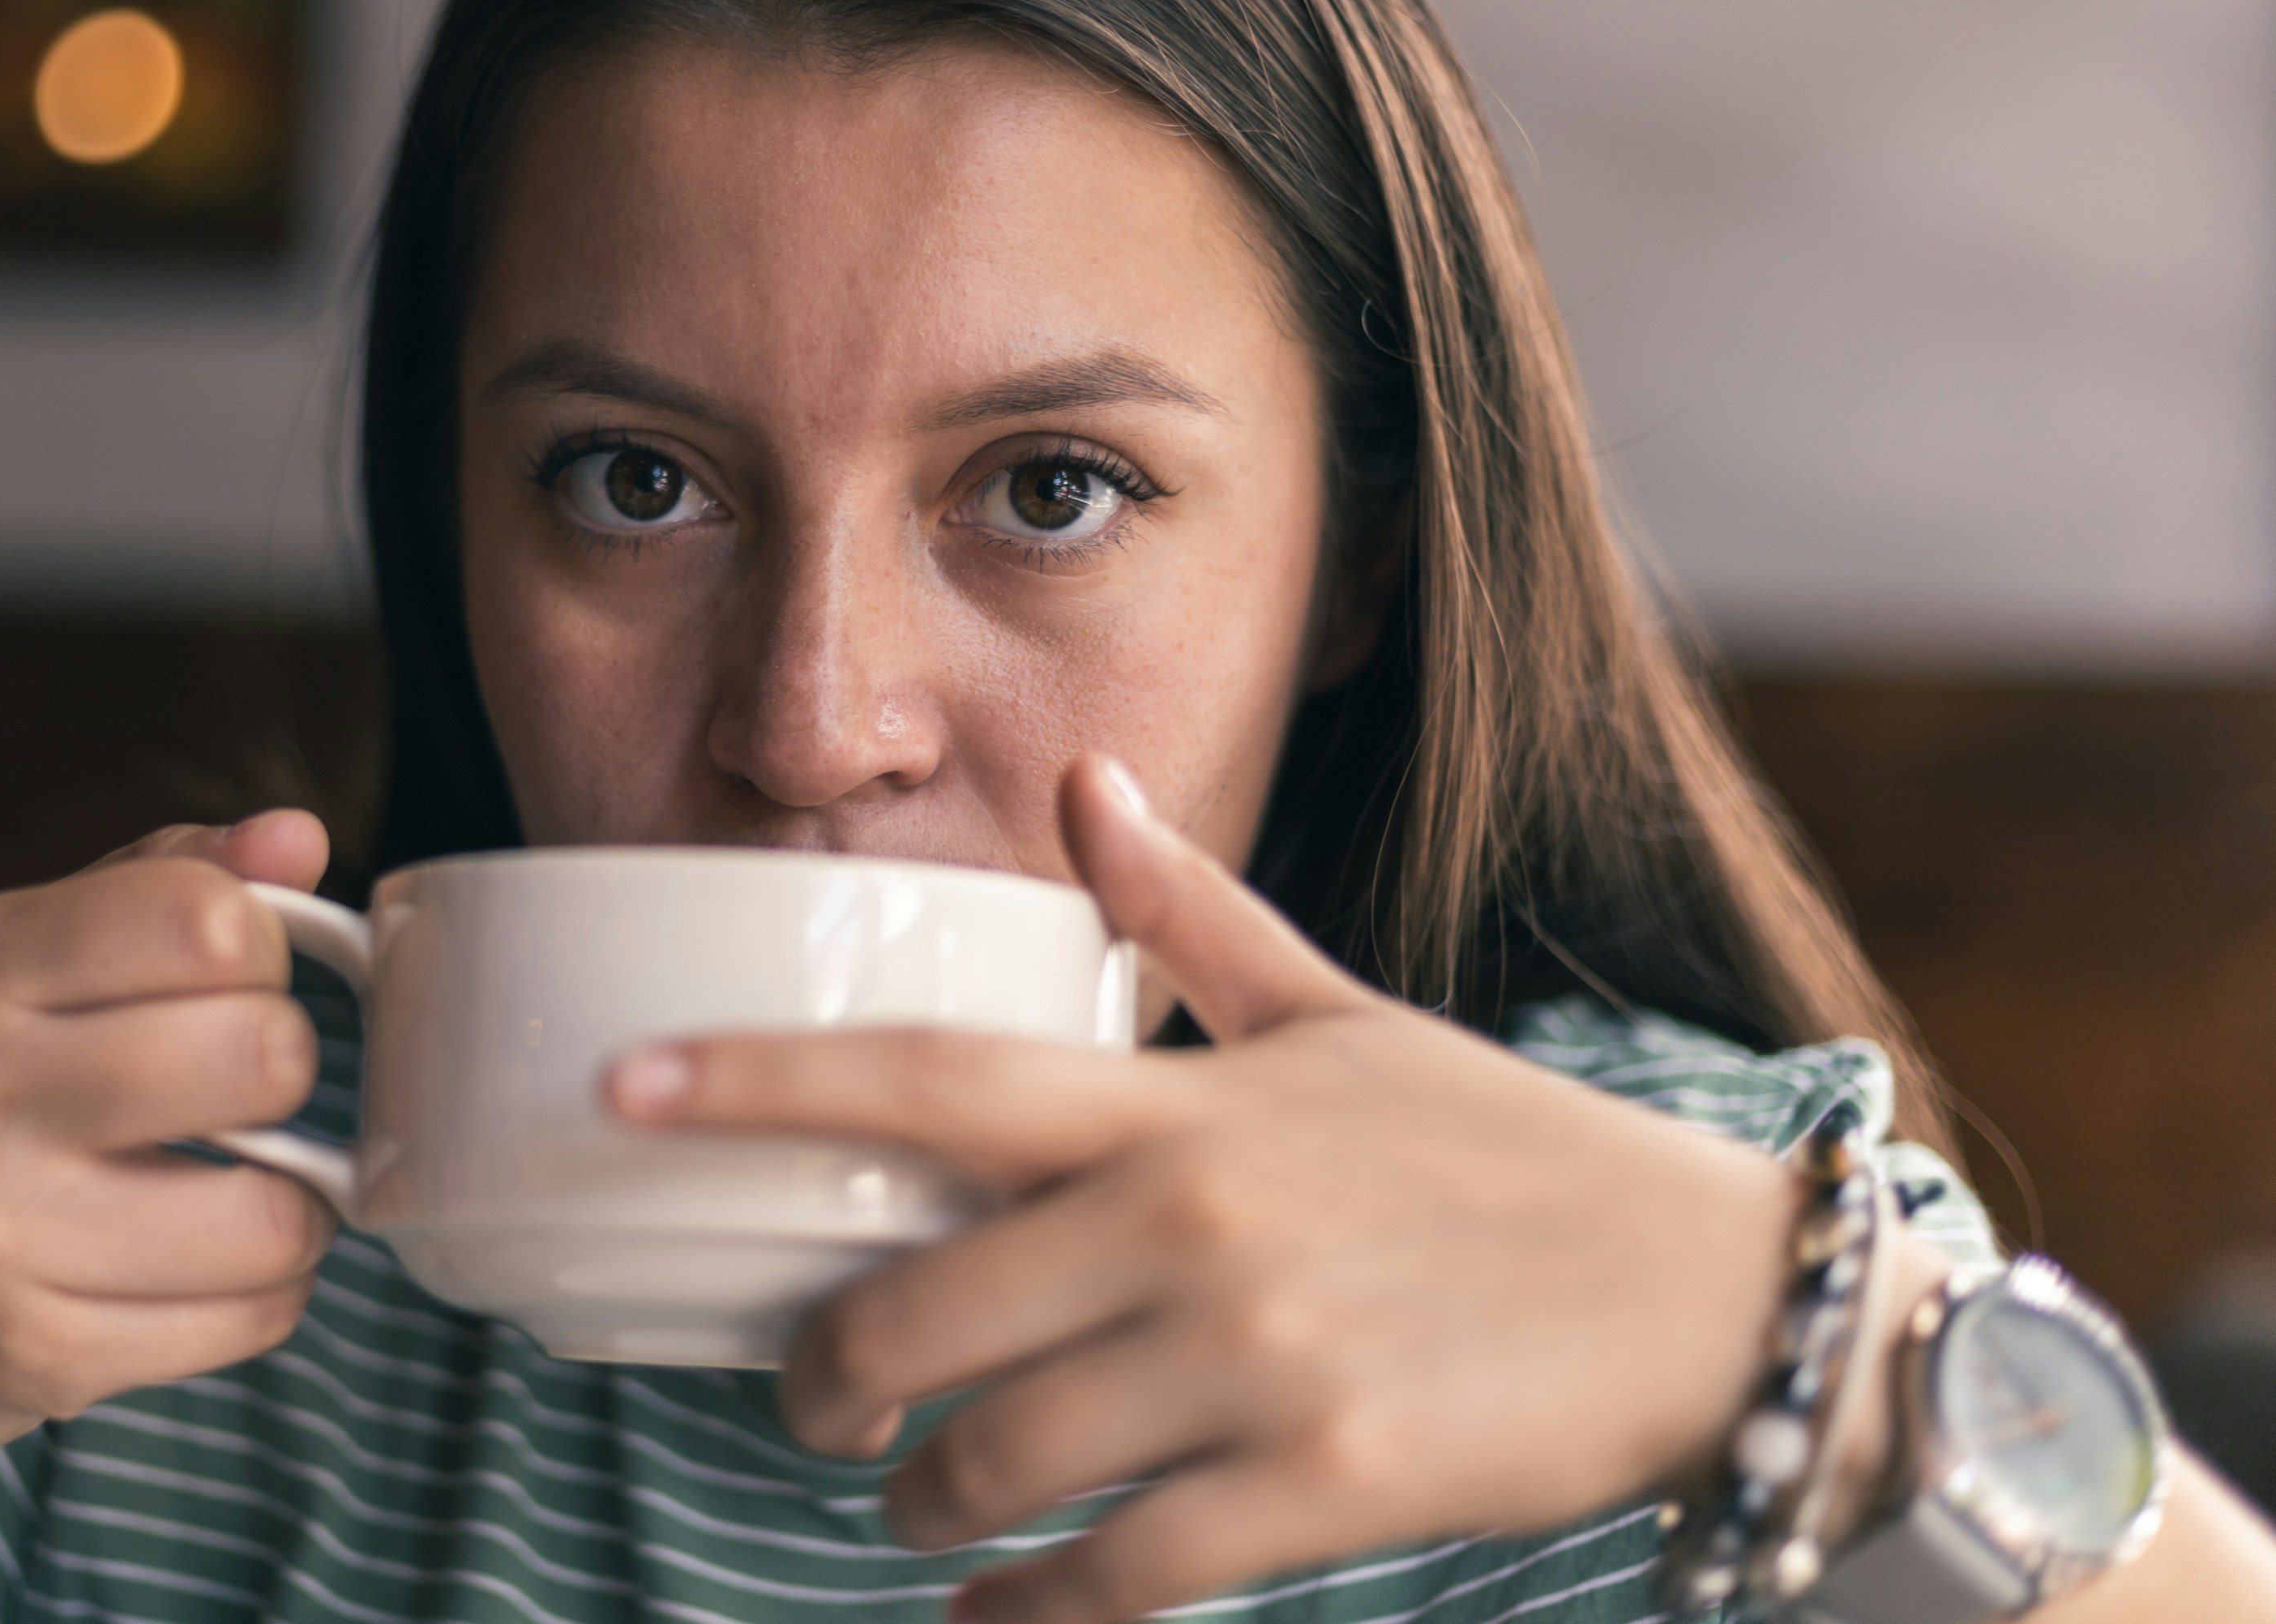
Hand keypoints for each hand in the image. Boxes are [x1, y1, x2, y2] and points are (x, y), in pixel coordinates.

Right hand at [0, 810, 335, 1462]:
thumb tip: (299, 836)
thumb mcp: (19, 966)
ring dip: (294, 1211)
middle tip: (239, 1100)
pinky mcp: (26, 1348)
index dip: (260, 954)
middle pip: (262, 1053)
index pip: (204, 917)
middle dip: (285, 1078)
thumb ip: (163, 885)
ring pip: (273, 1214)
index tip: (227, 990)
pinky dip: (260, 1298)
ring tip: (236, 1199)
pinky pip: (247, 1318)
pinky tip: (197, 1276)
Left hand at [608, 759, 1804, 1623]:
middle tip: (812, 1402)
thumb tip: (1094, 783)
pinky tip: (995, 1613)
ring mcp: (1253, 1364)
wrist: (1706, 1296)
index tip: (618, 1084)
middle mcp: (1191, 1223)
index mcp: (1179, 1102)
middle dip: (822, 1381)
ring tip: (915, 1509)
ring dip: (916, 1508)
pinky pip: (1110, 1579)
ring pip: (992, 1464)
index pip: (924, 1073)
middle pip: (914, 1314)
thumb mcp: (1340, 1013)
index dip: (756, 1078)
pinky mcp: (1320, 1492)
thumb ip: (1193, 913)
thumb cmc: (1499, 1149)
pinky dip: (1024, 1613)